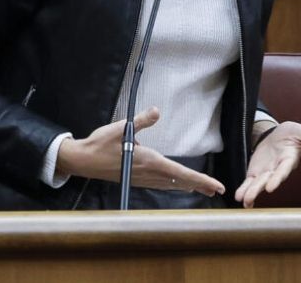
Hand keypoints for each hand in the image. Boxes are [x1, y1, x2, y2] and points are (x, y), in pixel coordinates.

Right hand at [56, 107, 224, 195]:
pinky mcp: (136, 179)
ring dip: (187, 186)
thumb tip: (157, 111)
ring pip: (171, 185)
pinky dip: (174, 184)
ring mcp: (142, 178)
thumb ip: (142, 121)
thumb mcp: (122, 128)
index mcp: (149, 162)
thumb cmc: (100, 144)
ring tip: (203, 189)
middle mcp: (148, 173)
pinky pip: (161, 184)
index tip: (216, 186)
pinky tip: (177, 184)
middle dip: (199, 186)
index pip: (181, 173)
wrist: (83, 161)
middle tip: (217, 190)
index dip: (201, 180)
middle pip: (180, 182)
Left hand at [235, 121, 300, 207]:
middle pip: (268, 180)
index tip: (271, 187)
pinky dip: (244, 189)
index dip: (277, 178)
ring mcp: (267, 172)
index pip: (283, 170)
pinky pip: (250, 182)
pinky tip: (239, 198)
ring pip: (258, 184)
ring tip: (243, 201)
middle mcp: (277, 169)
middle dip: (259, 188)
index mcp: (288, 159)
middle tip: (250, 197)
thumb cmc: (292, 133)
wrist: (279, 135)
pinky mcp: (257, 172)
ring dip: (251, 192)